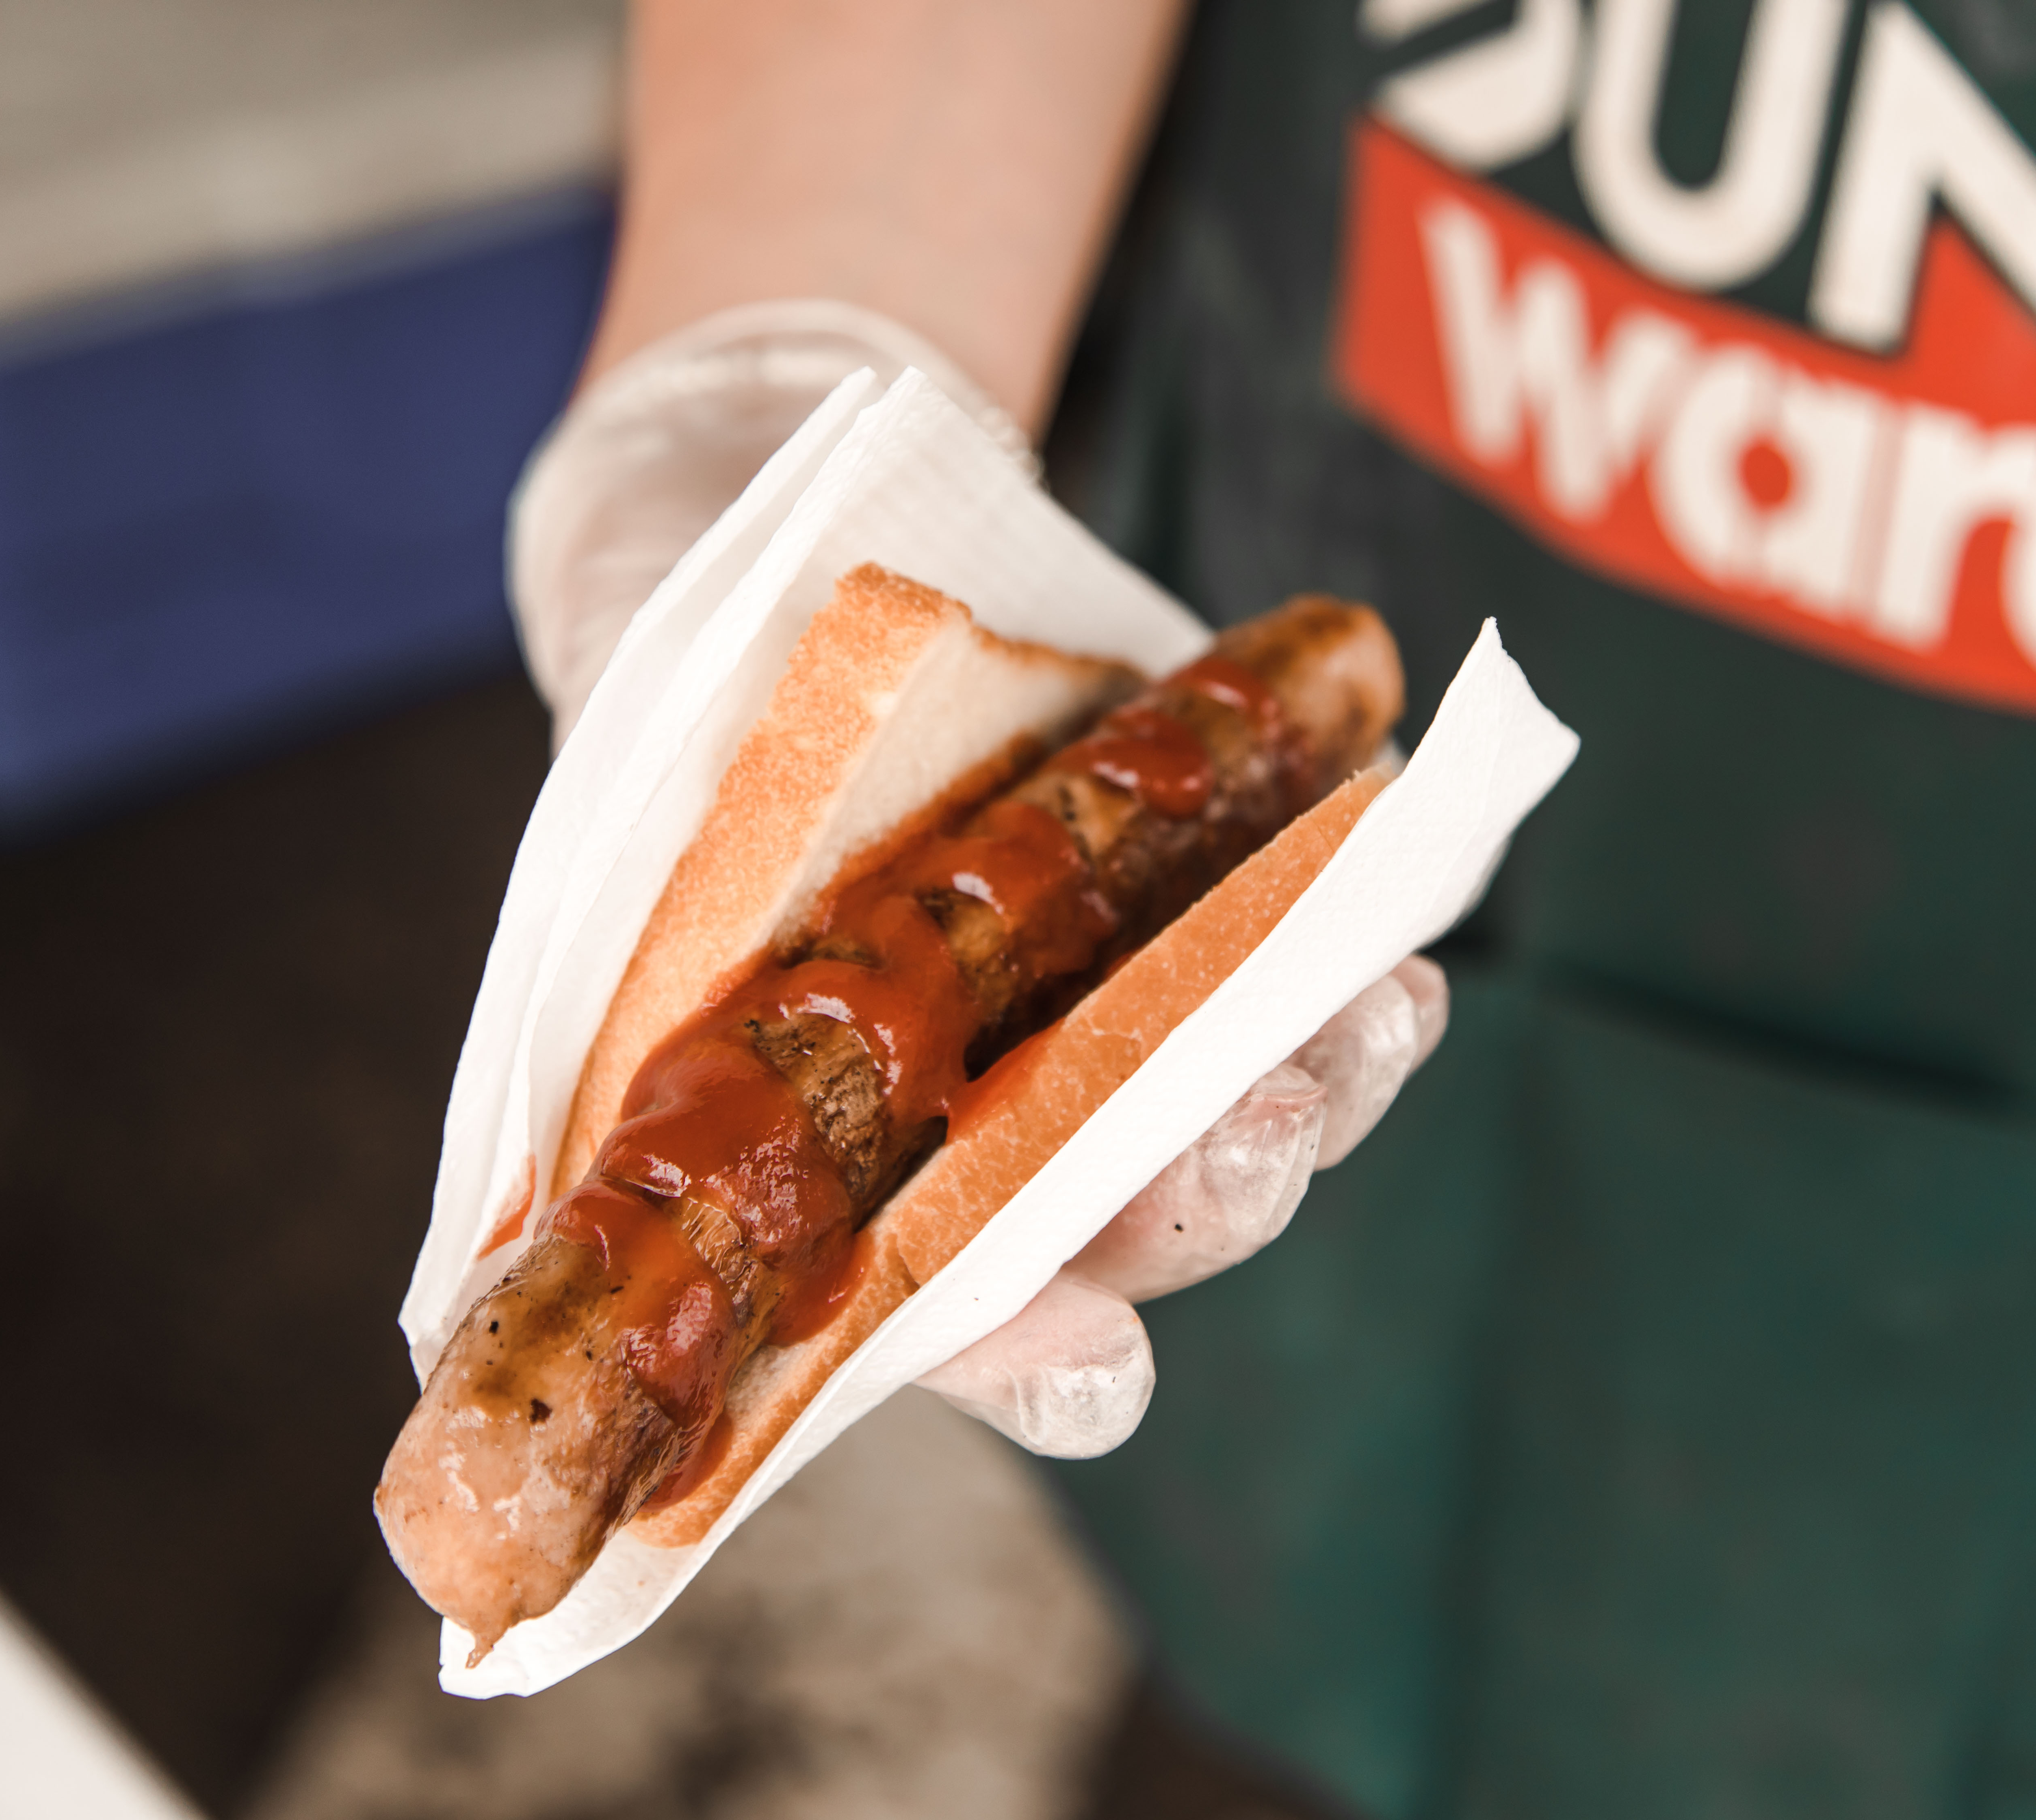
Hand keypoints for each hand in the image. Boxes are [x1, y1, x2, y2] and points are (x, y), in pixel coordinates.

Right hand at [511, 301, 1446, 1462]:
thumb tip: (708, 913)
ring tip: (1369, 1012)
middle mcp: (979, 1123)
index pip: (923, 1312)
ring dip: (1318, 1091)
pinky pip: (1310, 984)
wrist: (788, 549)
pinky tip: (1397, 917)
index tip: (1102, 1363)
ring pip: (1238, 1126)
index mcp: (820, 1147)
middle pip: (1121, 1230)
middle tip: (1253, 1129)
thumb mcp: (638, 760)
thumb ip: (664, 864)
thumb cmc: (682, 695)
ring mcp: (1105, 1030)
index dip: (1019, 1356)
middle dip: (1203, 1196)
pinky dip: (1362, 964)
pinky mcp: (1197, 918)